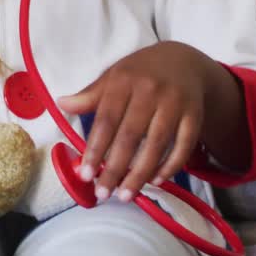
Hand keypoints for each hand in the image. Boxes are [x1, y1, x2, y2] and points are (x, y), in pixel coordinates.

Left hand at [57, 42, 215, 202]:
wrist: (183, 60)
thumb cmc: (139, 73)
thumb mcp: (113, 77)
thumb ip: (90, 95)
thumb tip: (61, 104)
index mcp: (123, 81)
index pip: (106, 120)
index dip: (95, 149)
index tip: (86, 174)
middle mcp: (150, 91)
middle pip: (130, 136)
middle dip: (115, 168)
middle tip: (103, 193)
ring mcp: (175, 103)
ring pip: (157, 144)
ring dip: (141, 173)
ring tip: (126, 195)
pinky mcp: (195, 115)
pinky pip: (183, 145)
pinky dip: (171, 165)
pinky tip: (156, 181)